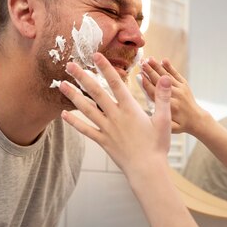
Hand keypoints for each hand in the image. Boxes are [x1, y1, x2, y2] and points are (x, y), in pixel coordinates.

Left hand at [59, 53, 172, 175]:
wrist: (147, 170)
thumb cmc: (157, 146)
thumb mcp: (164, 120)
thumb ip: (162, 98)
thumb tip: (165, 78)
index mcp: (130, 109)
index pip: (116, 83)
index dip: (106, 68)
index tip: (96, 55)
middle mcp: (116, 117)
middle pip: (96, 93)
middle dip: (82, 77)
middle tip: (70, 64)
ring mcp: (107, 129)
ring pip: (87, 109)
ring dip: (73, 96)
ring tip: (61, 84)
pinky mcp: (103, 141)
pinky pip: (86, 130)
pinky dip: (74, 122)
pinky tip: (63, 115)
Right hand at [140, 58, 208, 134]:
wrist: (197, 120)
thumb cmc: (181, 125)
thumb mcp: (169, 127)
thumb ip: (159, 119)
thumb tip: (146, 110)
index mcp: (170, 107)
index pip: (155, 93)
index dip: (146, 84)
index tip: (139, 76)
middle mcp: (175, 96)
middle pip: (160, 82)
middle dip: (150, 72)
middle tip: (141, 63)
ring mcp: (181, 89)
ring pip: (167, 76)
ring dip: (157, 67)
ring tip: (149, 59)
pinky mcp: (184, 85)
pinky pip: (176, 74)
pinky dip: (170, 67)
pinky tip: (163, 60)